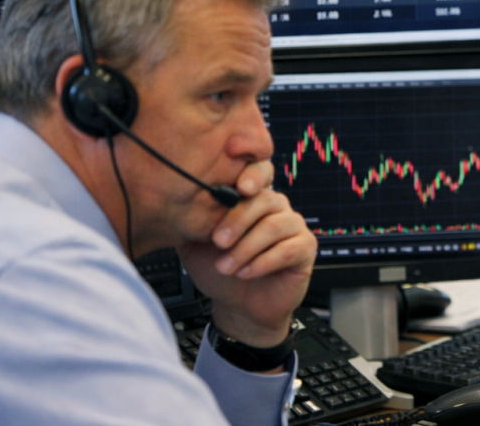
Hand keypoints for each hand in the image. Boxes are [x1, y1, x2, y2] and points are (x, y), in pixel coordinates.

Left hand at [178, 161, 316, 348]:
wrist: (239, 307)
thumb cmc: (220, 271)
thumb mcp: (195, 242)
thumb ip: (191, 219)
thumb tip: (174, 198)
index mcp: (252, 197)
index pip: (259, 172)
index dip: (253, 174)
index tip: (238, 186)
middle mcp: (276, 207)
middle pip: (264, 200)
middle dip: (236, 221)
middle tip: (218, 241)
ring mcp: (293, 226)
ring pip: (273, 226)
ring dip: (245, 248)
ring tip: (226, 266)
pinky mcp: (306, 249)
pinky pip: (287, 249)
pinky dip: (262, 263)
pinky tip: (245, 273)